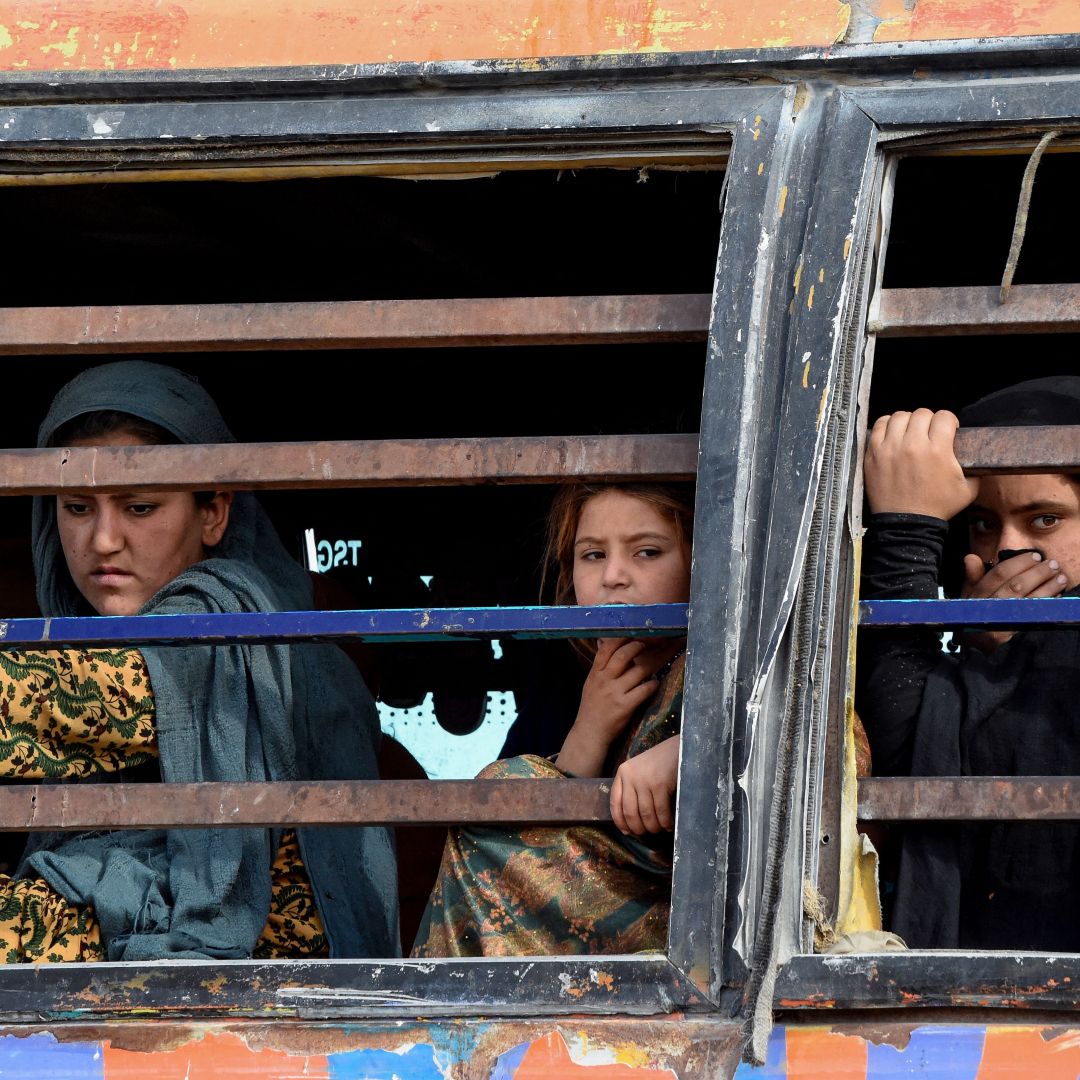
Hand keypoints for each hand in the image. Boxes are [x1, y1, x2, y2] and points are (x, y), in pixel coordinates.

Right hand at [556, 639, 663, 776]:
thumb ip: (601, 665)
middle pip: (623, 655)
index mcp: (595, 673)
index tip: (632, 631)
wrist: (590, 732)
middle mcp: (604, 680)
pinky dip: (653, 684)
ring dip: (650, 666)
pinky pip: (645, 690)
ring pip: (638, 671)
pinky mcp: (625, 706)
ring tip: (655, 665)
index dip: (621, 637)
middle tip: (647, 644)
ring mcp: (615, 693)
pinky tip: (655, 684)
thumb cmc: (592, 707)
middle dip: (638, 646)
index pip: (606, 648)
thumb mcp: (592, 682)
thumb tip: (608, 643)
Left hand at [611, 736, 679, 835]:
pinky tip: (669, 825)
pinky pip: (661, 811)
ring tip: (660, 829)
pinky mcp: (661, 783)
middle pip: (630, 812)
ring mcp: (645, 779)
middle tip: (647, 833)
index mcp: (623, 772)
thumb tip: (626, 826)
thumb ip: (632, 790)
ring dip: (653, 827)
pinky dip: (665, 822)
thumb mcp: (640, 771)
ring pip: (646, 814)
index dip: (620, 821)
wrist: (681, 747)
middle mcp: (631, 776)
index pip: (615, 802)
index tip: (627, 832)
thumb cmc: (661, 763)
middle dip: (638, 828)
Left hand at [864, 409, 978, 519]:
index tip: (947, 429)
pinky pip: (878, 426)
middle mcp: (913, 445)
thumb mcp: (968, 490)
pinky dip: (886, 425)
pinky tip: (892, 432)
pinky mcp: (873, 455)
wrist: (907, 524)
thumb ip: (975, 469)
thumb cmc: (936, 508)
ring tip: (910, 431)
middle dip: (929, 420)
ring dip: (908, 420)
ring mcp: (890, 449)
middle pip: (922, 413)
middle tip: (929, 432)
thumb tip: (974, 456)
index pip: (944, 416)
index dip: (949, 421)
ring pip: (899, 416)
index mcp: (938, 450)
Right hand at [959, 550, 1067, 651]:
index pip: (998, 574)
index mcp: (976, 595)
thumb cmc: (973, 616)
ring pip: (1028, 600)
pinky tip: (1057, 595)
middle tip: (1053, 564)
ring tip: (1061, 577)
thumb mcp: (968, 596)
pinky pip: (1034, 616)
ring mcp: (1000, 622)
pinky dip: (1047, 604)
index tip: (1035, 556)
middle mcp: (988, 608)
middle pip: (1016, 586)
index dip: (1018, 563)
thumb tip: (971, 557)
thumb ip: (972, 576)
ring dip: (1048, 587)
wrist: (974, 647)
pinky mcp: (1012, 635)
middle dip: (1037, 573)